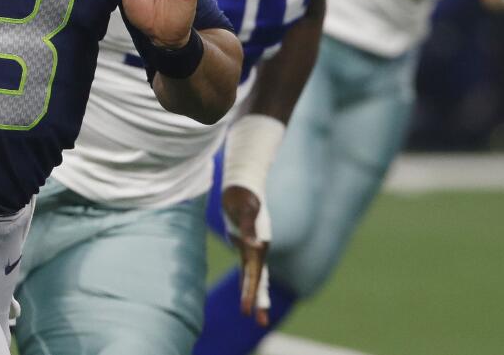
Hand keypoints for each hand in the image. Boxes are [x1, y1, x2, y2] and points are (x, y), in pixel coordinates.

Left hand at [222, 185, 270, 326]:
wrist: (243, 181)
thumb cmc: (243, 193)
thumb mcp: (245, 209)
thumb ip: (249, 228)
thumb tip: (257, 246)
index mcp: (259, 244)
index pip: (255, 274)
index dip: (250, 293)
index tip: (245, 311)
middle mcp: (258, 247)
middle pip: (259, 279)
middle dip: (258, 300)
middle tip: (261, 323)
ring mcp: (252, 244)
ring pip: (254, 274)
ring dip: (255, 292)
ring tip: (256, 312)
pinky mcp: (244, 240)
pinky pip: (247, 264)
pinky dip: (248, 278)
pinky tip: (247, 284)